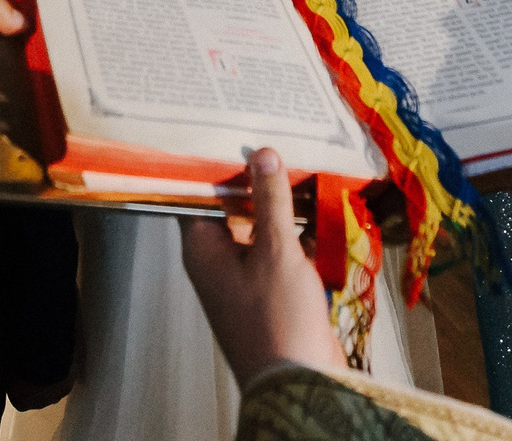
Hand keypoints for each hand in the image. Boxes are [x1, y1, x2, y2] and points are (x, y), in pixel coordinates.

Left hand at [179, 148, 345, 387]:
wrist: (299, 382)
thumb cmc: (277, 317)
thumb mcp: (275, 251)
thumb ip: (269, 201)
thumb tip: (262, 154)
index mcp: (202, 248)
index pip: (195, 193)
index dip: (212, 163)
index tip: (230, 130)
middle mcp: (216, 259)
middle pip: (229, 206)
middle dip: (253, 178)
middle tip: (273, 136)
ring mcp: (243, 276)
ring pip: (256, 226)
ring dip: (277, 203)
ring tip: (299, 161)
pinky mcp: (270, 289)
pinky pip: (276, 249)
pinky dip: (292, 230)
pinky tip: (316, 207)